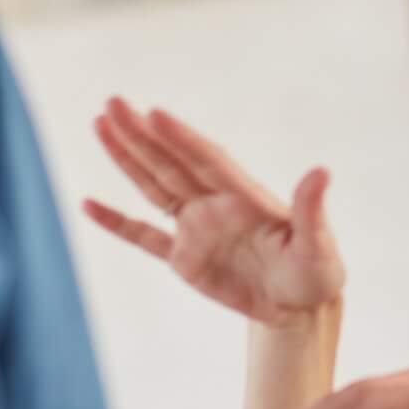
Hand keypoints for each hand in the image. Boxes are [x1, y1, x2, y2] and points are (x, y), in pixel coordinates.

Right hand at [83, 98, 343, 326]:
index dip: (181, 138)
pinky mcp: (183, 258)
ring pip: (153, 186)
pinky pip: (142, 236)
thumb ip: (311, 210)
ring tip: (100, 125)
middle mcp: (214, 204)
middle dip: (141, 135)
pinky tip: (87, 204)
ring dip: (126, 159)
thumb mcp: (318, 246)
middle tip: (112, 103)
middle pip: (171, 162)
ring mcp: (195, 227)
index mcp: (245, 196)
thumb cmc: (317, 272)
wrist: (301, 305)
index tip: (155, 114)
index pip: (206, 160)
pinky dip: (116, 221)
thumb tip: (322, 172)